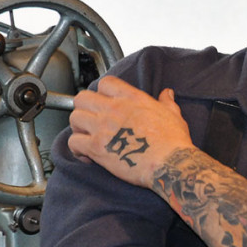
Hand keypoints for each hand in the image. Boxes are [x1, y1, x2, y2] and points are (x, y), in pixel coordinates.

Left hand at [67, 75, 194, 187]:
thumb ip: (166, 102)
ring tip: (87, 137)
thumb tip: (167, 93)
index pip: (105, 83)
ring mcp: (102, 127)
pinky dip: (77, 150)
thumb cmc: (173, 141)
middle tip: (91, 119)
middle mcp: (114, 109)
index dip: (102, 93)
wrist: (169, 163)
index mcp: (132, 98)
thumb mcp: (173, 115)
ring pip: (74, 118)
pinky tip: (87, 155)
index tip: (105, 102)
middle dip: (84, 108)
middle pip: (82, 98)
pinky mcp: (96, 147)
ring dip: (78, 128)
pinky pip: (73, 142)